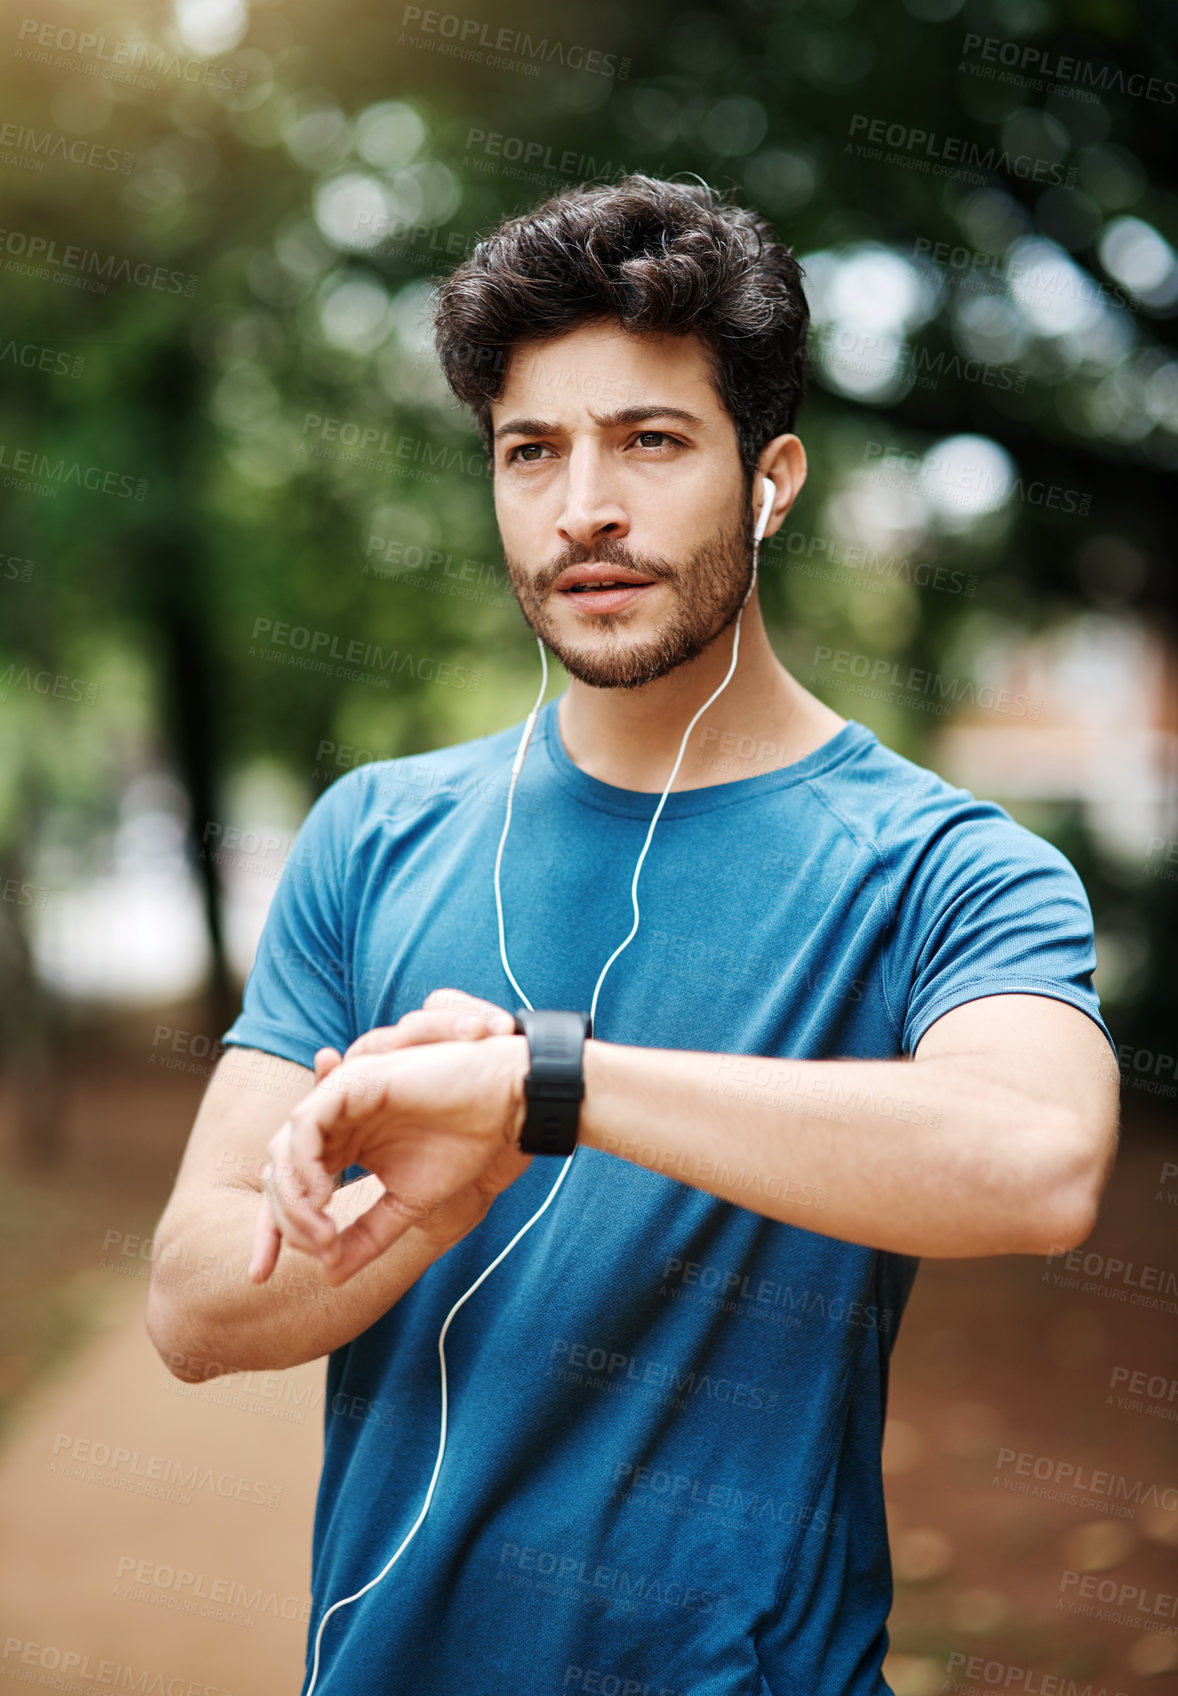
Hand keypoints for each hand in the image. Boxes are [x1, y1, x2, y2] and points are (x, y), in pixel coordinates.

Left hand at [250, 990, 527, 1285]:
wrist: (505, 1103)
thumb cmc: (464, 1144)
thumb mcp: (409, 1205)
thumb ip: (368, 1236)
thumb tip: (330, 1276)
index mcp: (343, 1143)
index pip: (289, 1187)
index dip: (271, 1231)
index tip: (261, 1276)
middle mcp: (333, 1120)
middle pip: (276, 1172)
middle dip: (276, 1221)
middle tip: (315, 1253)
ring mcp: (339, 1098)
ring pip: (284, 1150)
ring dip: (293, 1198)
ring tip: (321, 1234)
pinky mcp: (352, 1081)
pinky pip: (307, 1124)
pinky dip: (305, 1164)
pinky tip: (323, 1197)